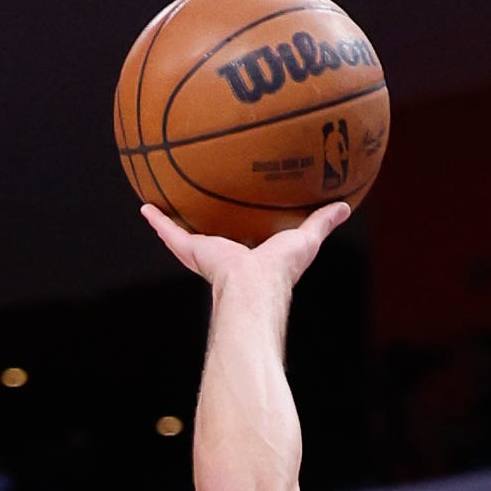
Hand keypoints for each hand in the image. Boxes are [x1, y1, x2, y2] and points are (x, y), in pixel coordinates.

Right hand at [142, 201, 351, 295]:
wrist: (254, 285)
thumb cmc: (280, 269)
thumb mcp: (306, 238)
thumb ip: (322, 222)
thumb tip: (345, 206)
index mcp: (248, 256)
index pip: (242, 240)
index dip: (240, 229)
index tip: (236, 216)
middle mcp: (223, 255)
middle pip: (209, 238)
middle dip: (203, 225)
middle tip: (195, 206)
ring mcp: (204, 254)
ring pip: (184, 235)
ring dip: (171, 222)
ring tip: (160, 205)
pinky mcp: (191, 250)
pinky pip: (170, 233)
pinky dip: (157, 221)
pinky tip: (145, 206)